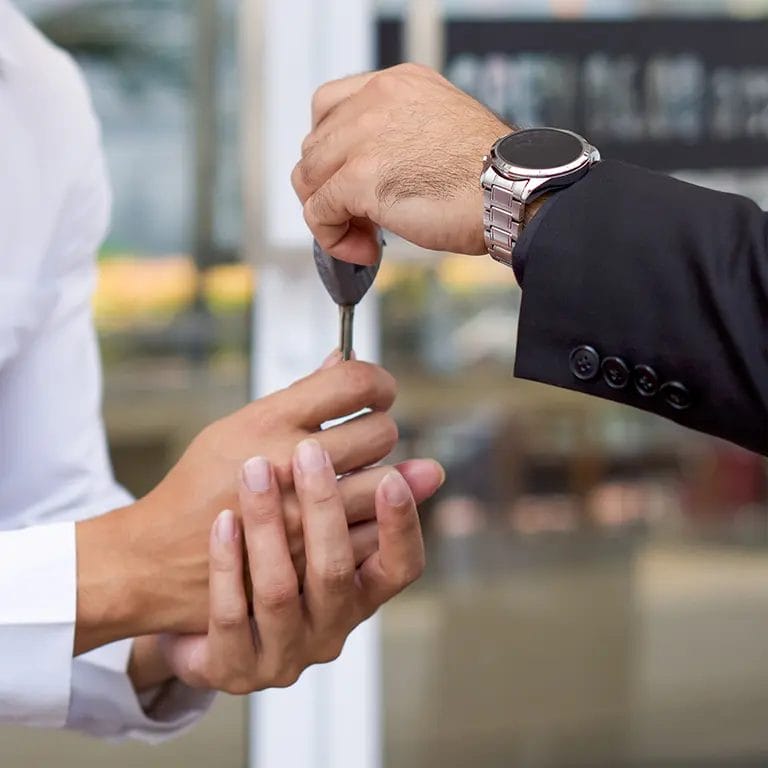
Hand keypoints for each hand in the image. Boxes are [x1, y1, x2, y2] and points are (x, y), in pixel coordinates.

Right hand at [75, 354, 442, 653]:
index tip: (378, 391)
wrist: (161, 558)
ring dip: (387, 476)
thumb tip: (343, 358)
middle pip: (381, 432)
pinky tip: (364, 509)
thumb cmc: (200, 484)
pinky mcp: (312, 557)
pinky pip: (376, 531)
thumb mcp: (237, 425)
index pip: (353, 384)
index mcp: (269, 422)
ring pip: (387, 483)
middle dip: (381, 428)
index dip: (377, 382)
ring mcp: (304, 514)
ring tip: (366, 474)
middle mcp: (289, 463)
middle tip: (366, 436)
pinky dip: (378, 517)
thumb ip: (299, 395)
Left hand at [160, 445, 425, 693]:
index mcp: (360, 599)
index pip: (400, 570)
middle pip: (334, 572)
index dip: (400, 529)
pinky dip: (227, 564)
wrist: (207, 631)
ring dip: (267, 524)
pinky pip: (230, 616)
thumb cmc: (281, 569)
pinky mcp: (233, 669)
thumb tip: (432, 469)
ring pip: (278, 591)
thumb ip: (368, 505)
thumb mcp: (325, 543)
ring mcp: (282, 658)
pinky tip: (224, 519)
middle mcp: (329, 633)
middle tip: (310, 450)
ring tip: (255, 469)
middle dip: (323, 507)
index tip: (390, 479)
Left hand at [292, 63, 508, 264]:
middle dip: (328, 188)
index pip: (330, 108)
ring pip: (308, 179)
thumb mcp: (440, 132)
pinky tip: (363, 250)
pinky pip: (320, 211)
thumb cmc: (490, 175)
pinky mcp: (361, 177)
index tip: (345, 180)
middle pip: (314, 147)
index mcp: (397, 85)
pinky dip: (333, 238)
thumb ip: (398, 139)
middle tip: (359, 218)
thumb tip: (364, 176)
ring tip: (363, 237)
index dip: (330, 152)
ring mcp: (365, 137)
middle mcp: (376, 101)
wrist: (512, 193)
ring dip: (329, 215)